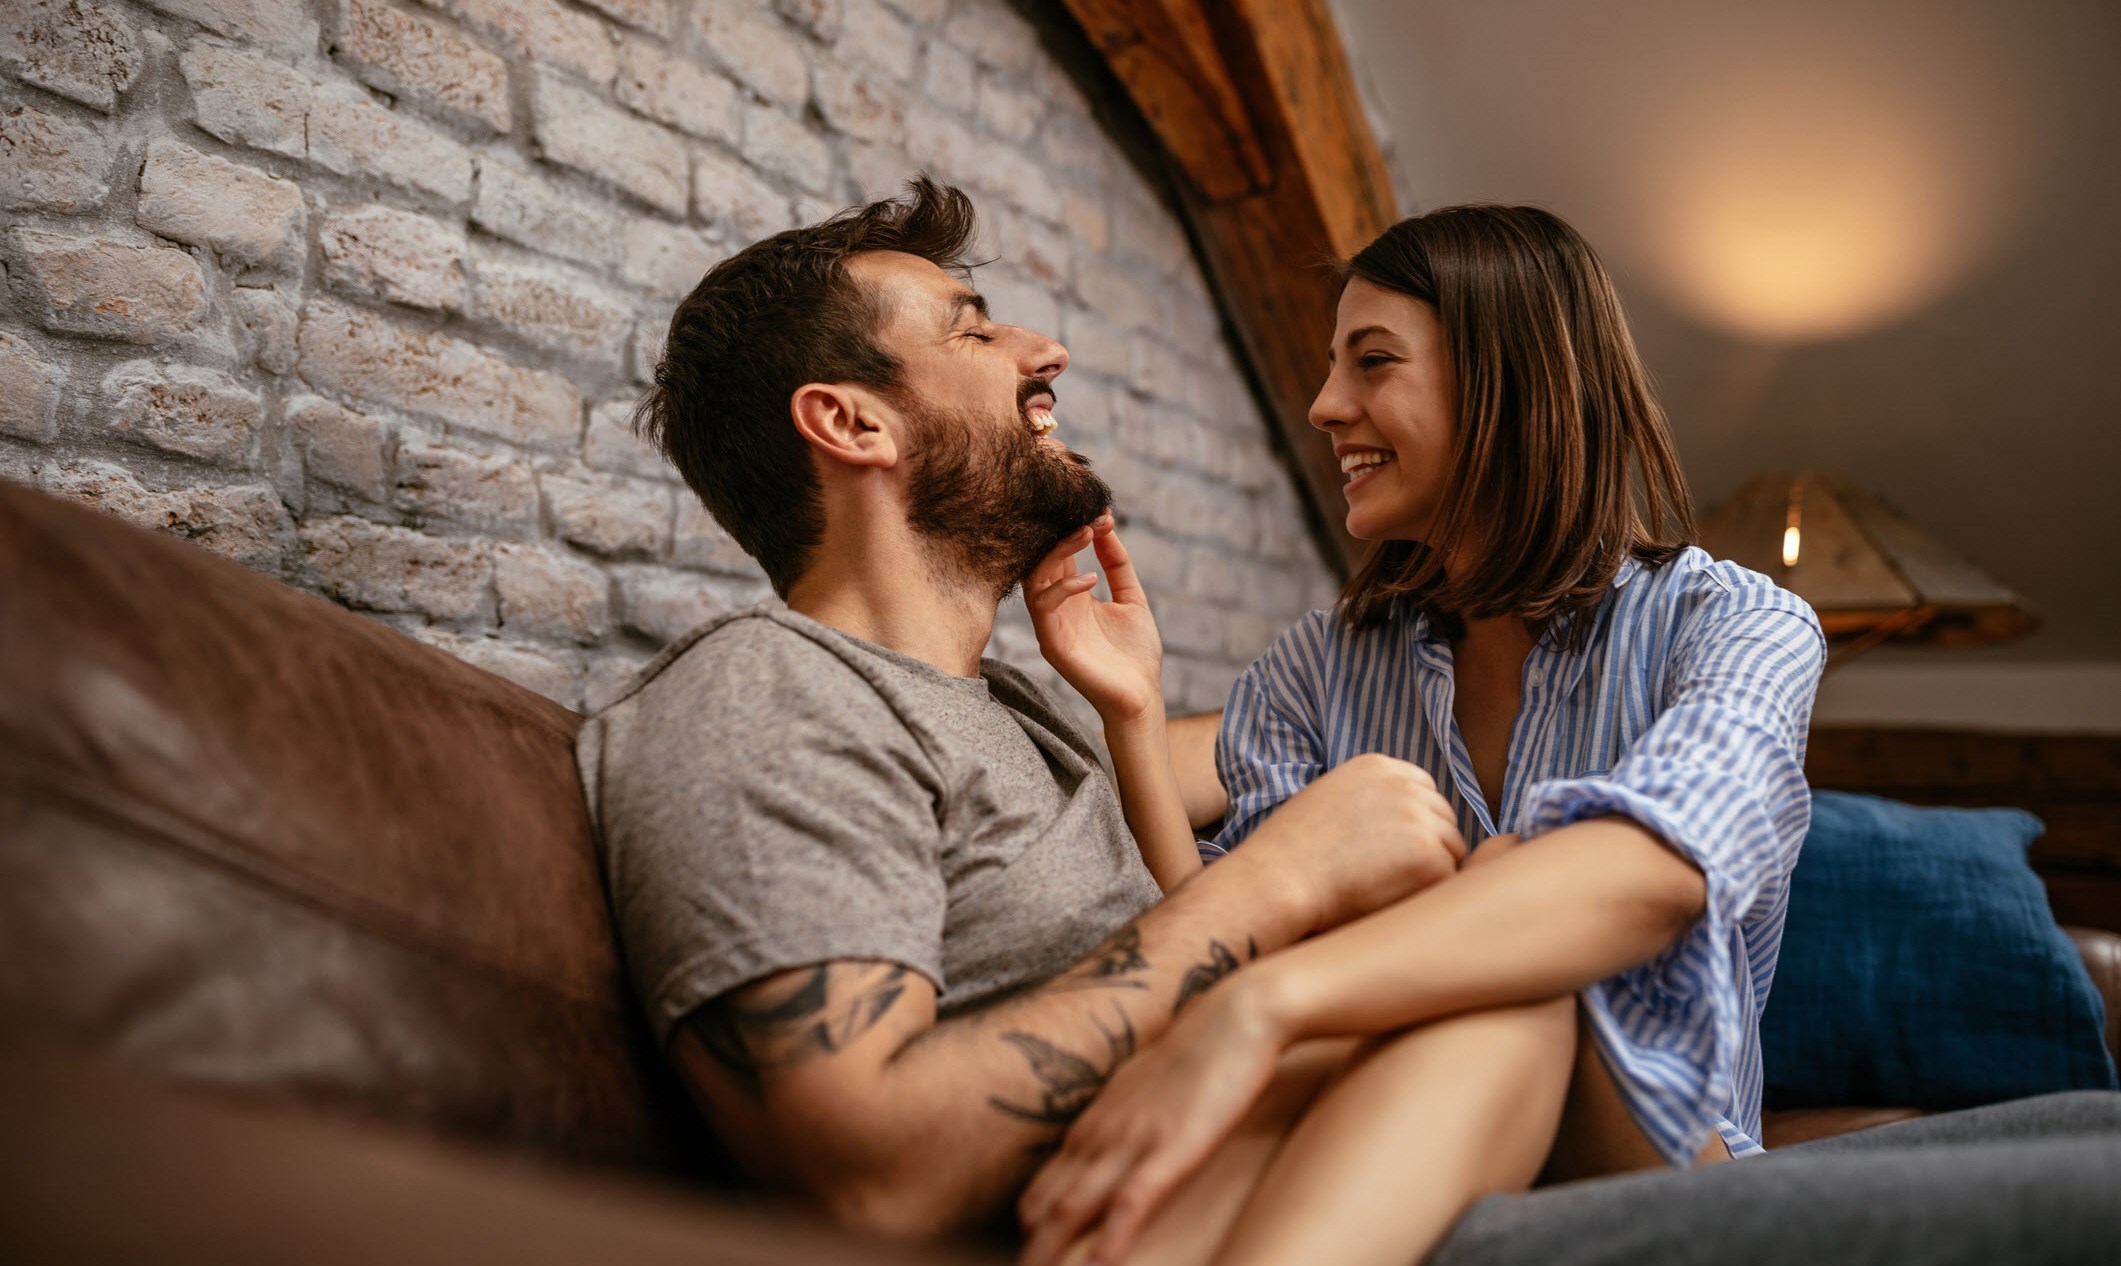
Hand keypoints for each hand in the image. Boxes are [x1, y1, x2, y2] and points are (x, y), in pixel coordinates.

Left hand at [1017, 980, 1285, 1265]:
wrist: (1235, 1016)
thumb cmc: (1198, 1049)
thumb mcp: (1147, 1084)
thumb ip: (1124, 1114)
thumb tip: (1113, 1137)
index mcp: (1096, 1119)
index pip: (1045, 1181)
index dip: (1032, 1222)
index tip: (1028, 1247)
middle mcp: (1102, 1132)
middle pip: (1048, 1202)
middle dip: (1033, 1245)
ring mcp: (1132, 1141)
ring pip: (1073, 1207)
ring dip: (1053, 1251)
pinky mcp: (1171, 1150)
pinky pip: (1130, 1203)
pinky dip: (1111, 1240)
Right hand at [1025, 515, 1163, 723]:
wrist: (1141, 696)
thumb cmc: (1136, 653)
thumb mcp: (1131, 598)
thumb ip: (1118, 564)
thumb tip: (1106, 524)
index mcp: (1073, 596)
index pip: (1061, 554)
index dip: (1076, 529)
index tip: (1101, 512)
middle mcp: (1057, 607)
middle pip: (1042, 559)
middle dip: (1064, 533)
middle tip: (1090, 517)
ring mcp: (1051, 625)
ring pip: (1035, 577)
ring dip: (1058, 551)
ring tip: (1086, 534)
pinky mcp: (1052, 644)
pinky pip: (1043, 607)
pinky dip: (1064, 587)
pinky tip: (1092, 580)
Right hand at [1238, 753, 1466, 932]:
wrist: (1278, 880)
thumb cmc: (1293, 854)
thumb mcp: (1329, 799)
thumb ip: (1369, 799)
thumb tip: (1400, 824)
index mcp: (1377, 766)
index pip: (1424, 790)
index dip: (1414, 823)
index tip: (1394, 848)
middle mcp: (1403, 786)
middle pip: (1444, 819)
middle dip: (1427, 846)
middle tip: (1389, 875)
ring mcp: (1419, 818)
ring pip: (1451, 849)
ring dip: (1429, 871)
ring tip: (1385, 888)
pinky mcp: (1429, 856)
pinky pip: (1448, 880)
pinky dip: (1426, 894)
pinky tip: (1391, 900)